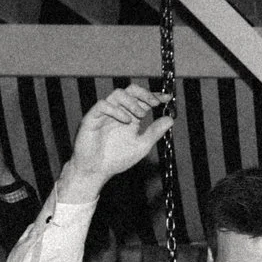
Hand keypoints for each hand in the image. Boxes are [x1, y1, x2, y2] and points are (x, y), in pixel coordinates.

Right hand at [57, 86, 172, 202]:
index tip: (167, 98)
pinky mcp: (91, 118)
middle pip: (130, 91)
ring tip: (141, 115)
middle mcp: (118, 111)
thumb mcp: (142, 145)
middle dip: (144, 94)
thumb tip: (170, 119)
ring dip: (132, 102)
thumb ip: (154, 132)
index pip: (142, 100)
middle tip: (155, 103)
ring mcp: (104, 113)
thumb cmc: (117, 158)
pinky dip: (116, 110)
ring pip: (117, 94)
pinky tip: (126, 120)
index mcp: (130, 116)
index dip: (154, 96)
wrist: (96, 170)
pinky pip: (102, 105)